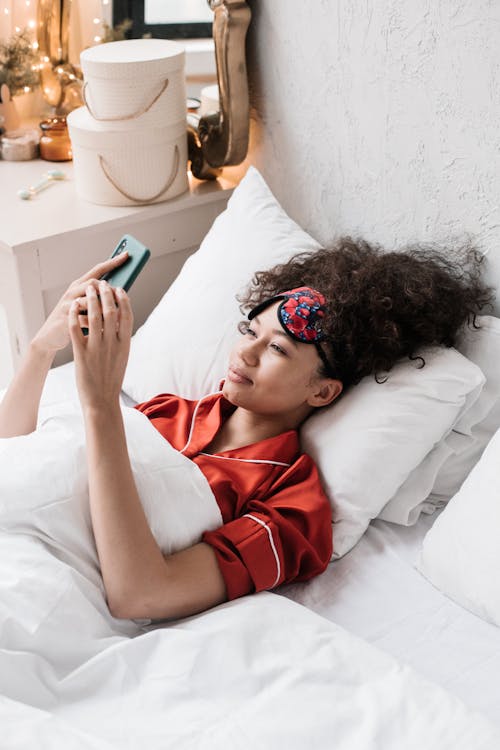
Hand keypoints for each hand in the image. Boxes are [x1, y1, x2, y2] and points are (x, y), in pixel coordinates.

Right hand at [32, 252, 128, 354]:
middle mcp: (72, 291)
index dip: (112, 262)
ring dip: (104, 308)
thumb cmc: (72, 319)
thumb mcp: (84, 305)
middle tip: (120, 299)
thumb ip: (98, 297)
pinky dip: (98, 324)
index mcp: (79, 285)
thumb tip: (121, 294)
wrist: (50, 336)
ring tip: (114, 316)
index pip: (98, 269)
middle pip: (94, 283)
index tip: (127, 254)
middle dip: (109, 290)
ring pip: (90, 300)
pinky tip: (106, 328)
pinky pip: (85, 319)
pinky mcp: (66, 318)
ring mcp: (67, 304)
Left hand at [69, 280, 133, 410]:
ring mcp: (97, 348)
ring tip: (89, 288)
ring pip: (94, 316)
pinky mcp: (81, 353)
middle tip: (102, 284)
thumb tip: (118, 317)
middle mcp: (112, 344)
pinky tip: (73, 306)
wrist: (102, 400)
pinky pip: (76, 328)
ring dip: (91, 298)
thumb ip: (120, 337)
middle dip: (106, 293)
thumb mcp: (122, 356)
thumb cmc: (112, 377)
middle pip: (110, 311)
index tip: (119, 288)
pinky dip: (75, 314)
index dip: (123, 299)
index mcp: (125, 344)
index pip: (127, 315)